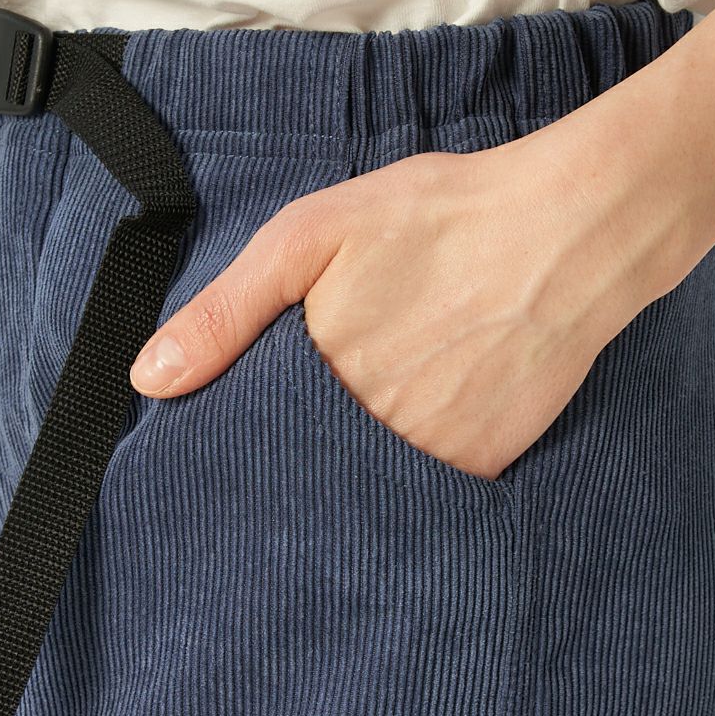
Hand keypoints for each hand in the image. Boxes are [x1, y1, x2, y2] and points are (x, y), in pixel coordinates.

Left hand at [128, 136, 674, 480]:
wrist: (565, 234)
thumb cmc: (438, 222)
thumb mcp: (309, 239)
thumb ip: (225, 312)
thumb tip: (149, 380)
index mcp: (313, 385)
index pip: (250, 447)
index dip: (240, 443)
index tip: (233, 443)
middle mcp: (365, 437)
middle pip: (306, 475)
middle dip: (293, 463)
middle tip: (313, 428)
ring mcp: (425, 461)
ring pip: (364, 491)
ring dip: (351, 474)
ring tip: (371, 420)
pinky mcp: (479, 468)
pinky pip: (427, 493)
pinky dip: (413, 475)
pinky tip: (423, 424)